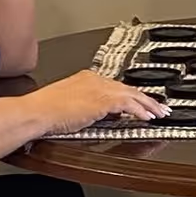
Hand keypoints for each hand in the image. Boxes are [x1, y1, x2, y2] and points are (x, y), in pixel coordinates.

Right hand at [26, 71, 167, 136]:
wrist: (36, 112)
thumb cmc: (44, 111)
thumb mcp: (67, 105)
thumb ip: (85, 107)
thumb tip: (97, 115)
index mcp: (86, 78)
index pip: (114, 86)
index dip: (129, 95)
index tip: (139, 102)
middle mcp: (95, 79)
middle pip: (127, 88)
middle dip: (144, 98)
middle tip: (158, 106)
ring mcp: (100, 88)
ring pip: (132, 95)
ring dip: (148, 105)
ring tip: (159, 113)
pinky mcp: (103, 100)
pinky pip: (129, 105)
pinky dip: (140, 111)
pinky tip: (147, 118)